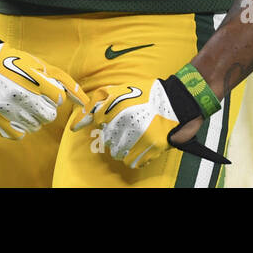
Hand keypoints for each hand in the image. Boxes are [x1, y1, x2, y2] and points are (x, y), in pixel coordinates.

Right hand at [0, 32, 85, 138]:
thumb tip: (85, 103)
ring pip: (34, 127)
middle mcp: (19, 95)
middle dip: (46, 109)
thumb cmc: (16, 63)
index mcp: (32, 79)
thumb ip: (65, 83)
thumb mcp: (41, 66)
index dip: (54, 95)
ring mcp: (5, 109)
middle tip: (35, 99)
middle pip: (49, 116)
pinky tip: (15, 114)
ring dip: (33, 118)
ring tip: (24, 104)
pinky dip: (20, 128)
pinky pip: (18, 135)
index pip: (58, 99)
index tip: (45, 90)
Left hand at [72, 66, 227, 169]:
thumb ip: (94, 106)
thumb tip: (74, 125)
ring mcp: (139, 134)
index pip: (97, 122)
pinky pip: (132, 162)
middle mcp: (126, 120)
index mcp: (117, 104)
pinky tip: (142, 145)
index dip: (105, 121)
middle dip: (115, 136)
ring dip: (124, 148)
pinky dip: (135, 157)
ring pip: (117, 153)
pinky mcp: (152, 146)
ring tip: (135, 137)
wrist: (178, 101)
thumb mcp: (119, 91)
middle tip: (128, 127)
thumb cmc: (147, 95)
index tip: (114, 118)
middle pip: (106, 141)